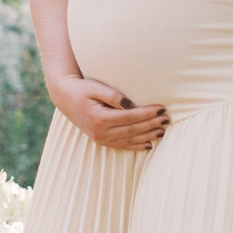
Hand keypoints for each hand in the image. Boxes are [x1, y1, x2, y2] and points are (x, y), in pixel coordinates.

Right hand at [51, 74, 167, 151]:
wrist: (64, 98)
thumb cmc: (82, 89)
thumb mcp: (95, 87)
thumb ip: (113, 96)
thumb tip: (130, 104)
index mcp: (99, 118)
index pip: (129, 117)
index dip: (147, 114)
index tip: (161, 108)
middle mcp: (100, 132)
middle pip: (132, 130)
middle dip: (151, 125)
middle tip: (167, 119)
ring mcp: (100, 139)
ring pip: (129, 140)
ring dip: (147, 136)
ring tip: (163, 130)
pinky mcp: (101, 141)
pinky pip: (122, 145)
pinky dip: (136, 146)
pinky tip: (149, 144)